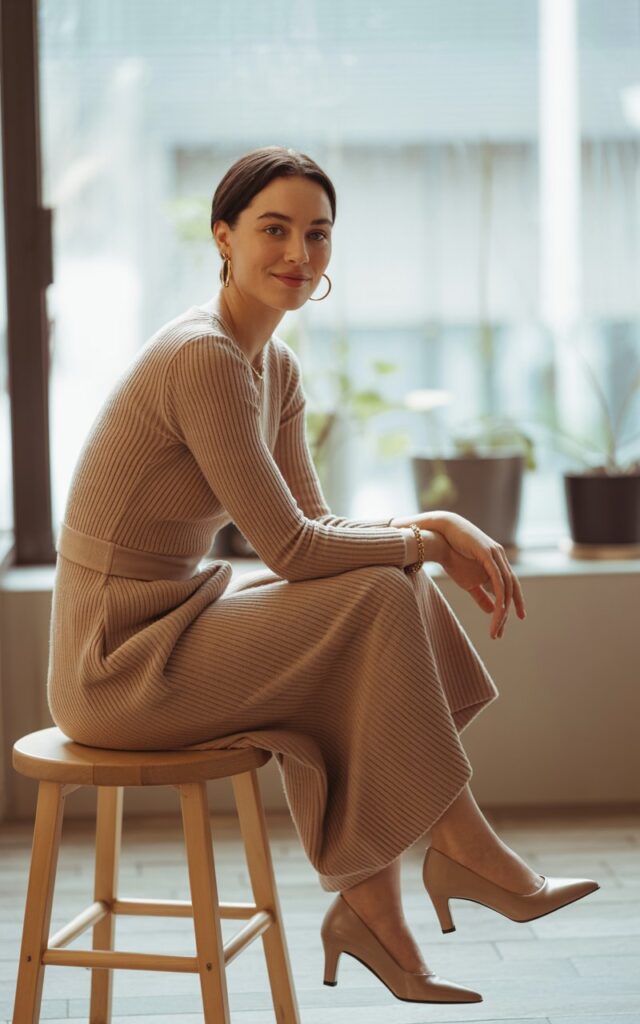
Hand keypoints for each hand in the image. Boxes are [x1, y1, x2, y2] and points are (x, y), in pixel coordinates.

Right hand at [437, 513, 525, 639]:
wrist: (439, 535)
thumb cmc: (452, 555)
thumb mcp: (468, 581)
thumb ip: (481, 595)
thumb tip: (491, 610)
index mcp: (498, 562)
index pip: (512, 584)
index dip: (517, 601)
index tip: (519, 617)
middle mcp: (500, 557)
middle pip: (512, 587)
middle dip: (510, 610)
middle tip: (501, 631)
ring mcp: (495, 554)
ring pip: (506, 586)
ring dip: (502, 609)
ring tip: (496, 627)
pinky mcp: (487, 553)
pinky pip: (497, 579)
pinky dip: (499, 596)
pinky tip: (498, 609)